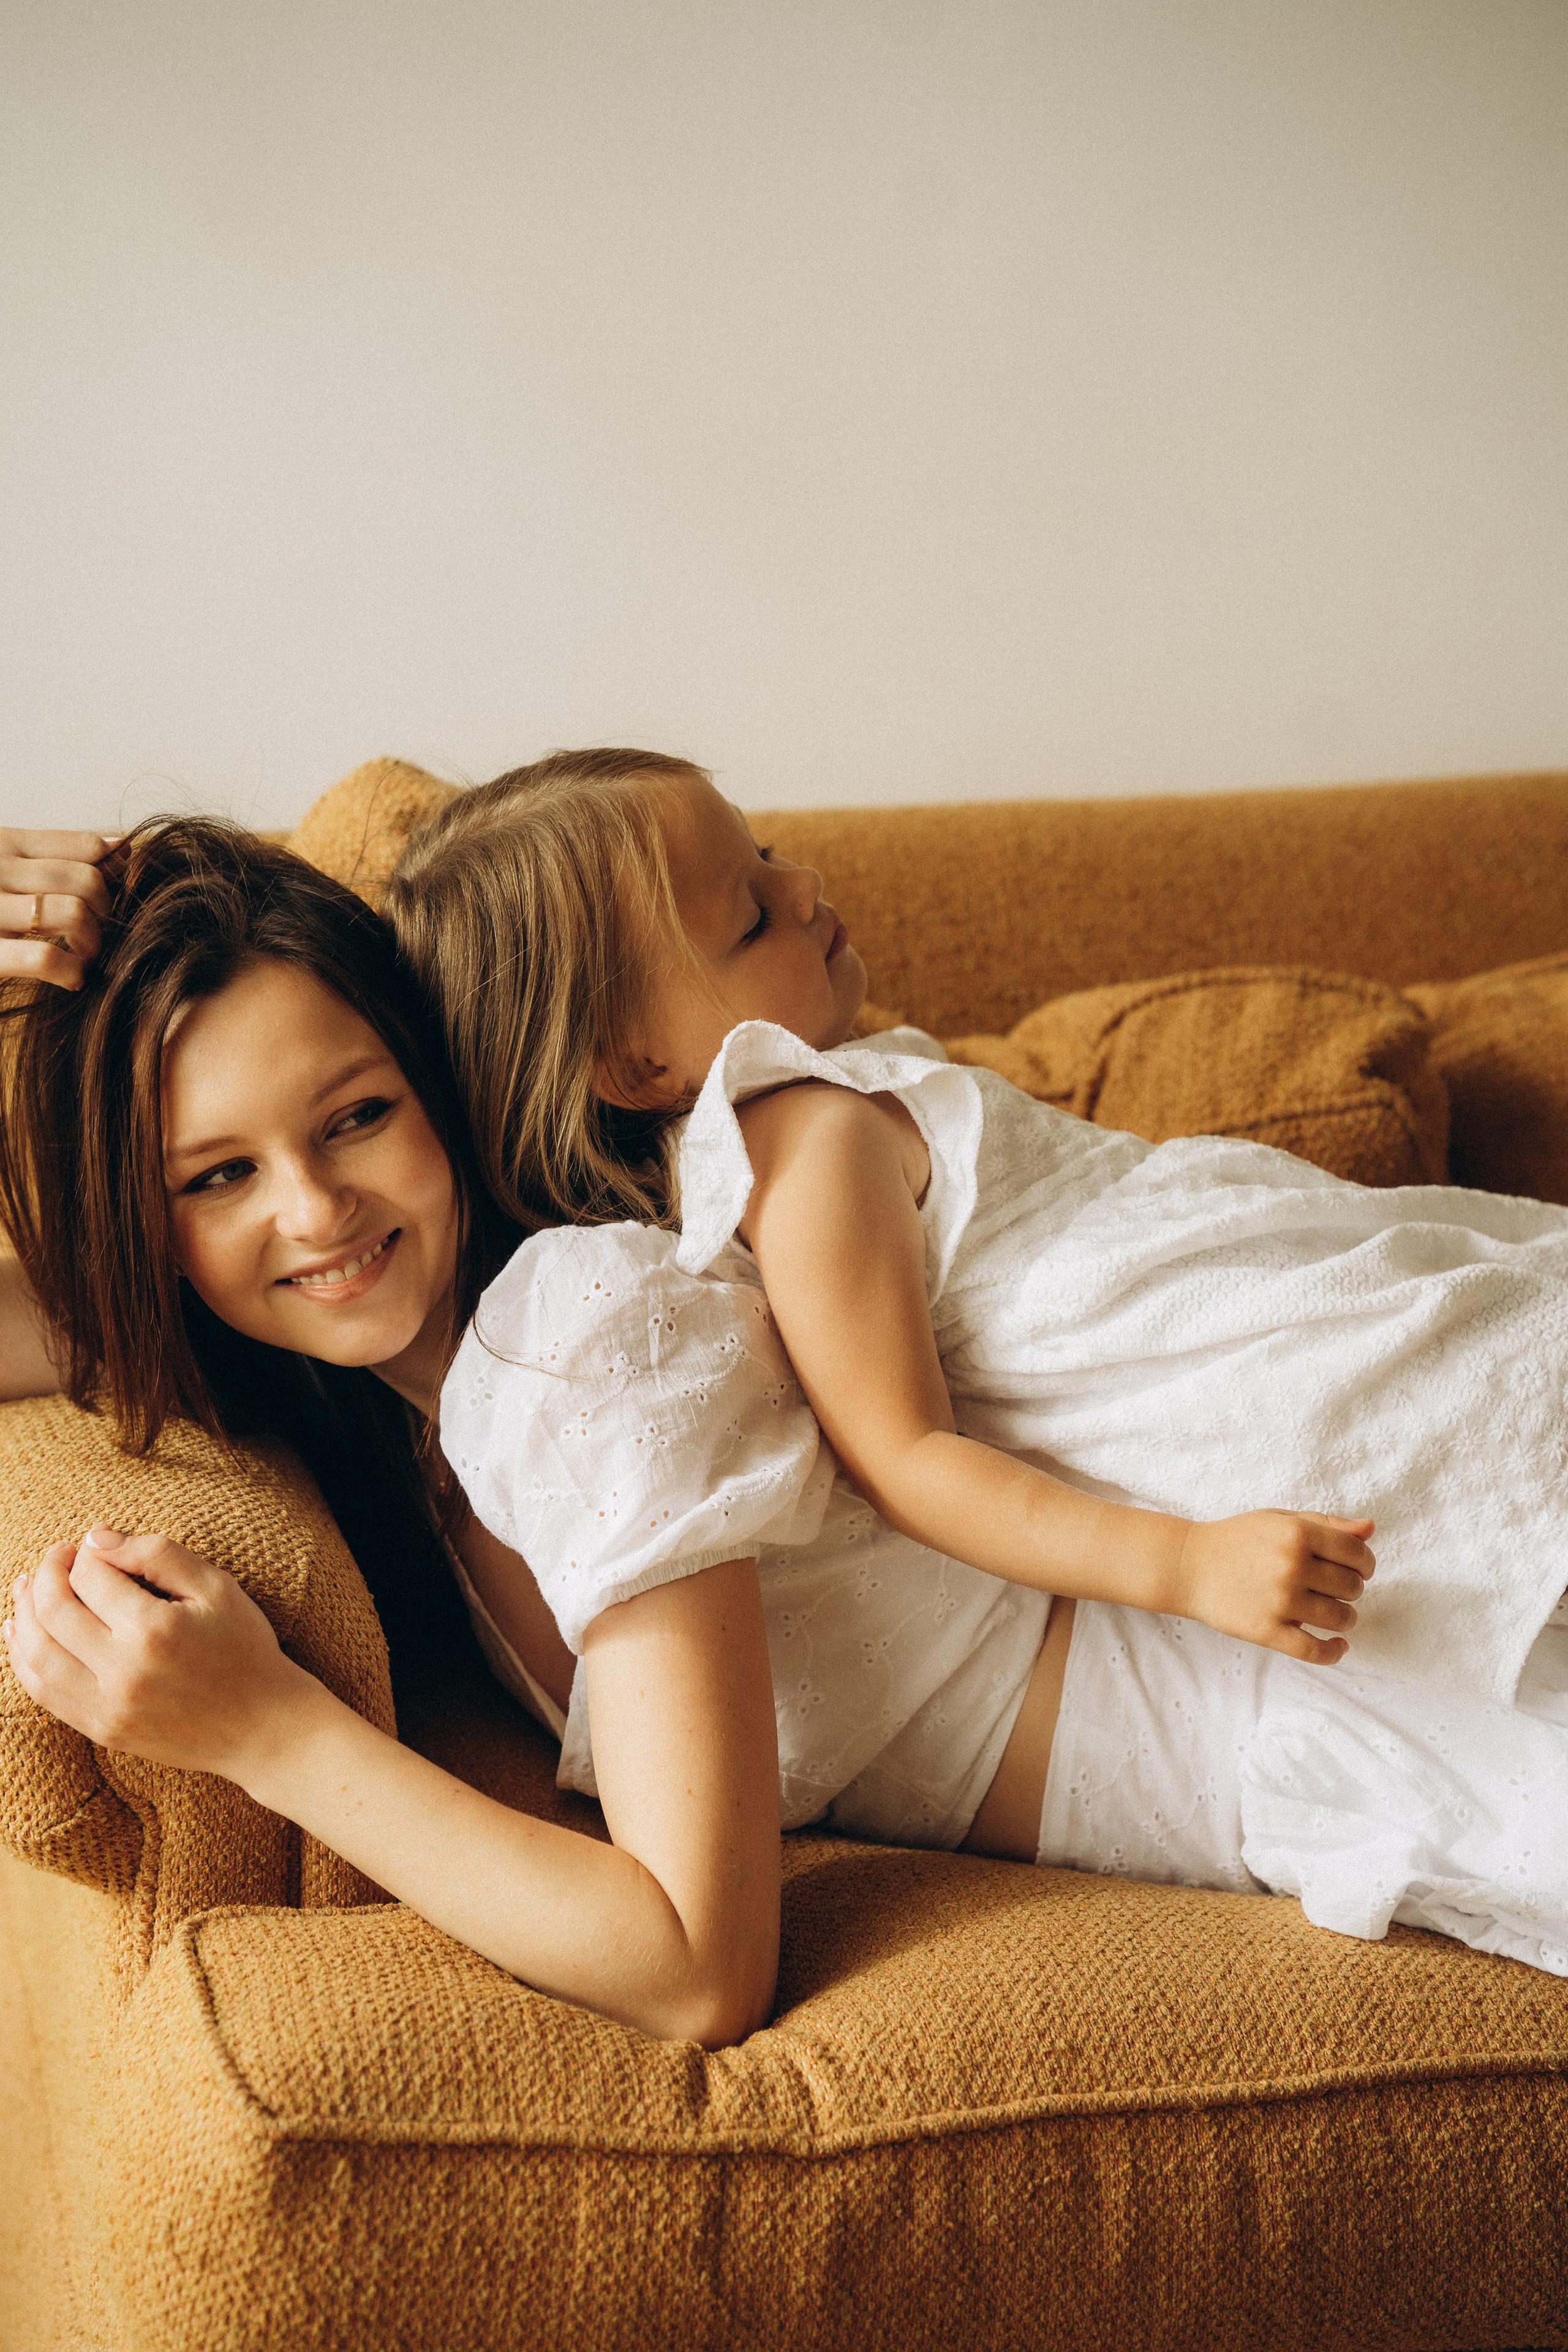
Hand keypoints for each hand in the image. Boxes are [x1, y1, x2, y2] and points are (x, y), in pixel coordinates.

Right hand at [0, 827, 116, 990]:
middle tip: (98, 938)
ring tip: (83, 959)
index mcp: (3, 844)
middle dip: (107, 914)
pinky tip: (70, 978)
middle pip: (87, 879)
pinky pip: (44, 956)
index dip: (116, 878)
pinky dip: (71, 970)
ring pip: (72, 912)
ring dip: (92, 943)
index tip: (112, 905)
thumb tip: (122, 847)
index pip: (85, 847)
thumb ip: (57, 860)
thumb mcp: (9, 874)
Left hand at [3, 1525, 316, 1783]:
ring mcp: (108, 1706)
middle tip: (56, 1557)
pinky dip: (24, 1659)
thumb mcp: (216, 1587)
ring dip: (23, 1613)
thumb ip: (157, 1554)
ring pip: (37, 1654)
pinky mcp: (102, 1730)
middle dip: (46, 1575)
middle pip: (54, 1612)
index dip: (84, 1553)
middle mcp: (123, 1671)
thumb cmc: (244, 1648)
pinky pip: (44, 1692)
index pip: (91, 1577)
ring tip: (26, 1587)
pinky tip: (23, 1633)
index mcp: (154, 1629)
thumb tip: (96, 1538)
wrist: (263, 1727)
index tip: (91, 1546)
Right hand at [1174, 1511, 1374, 1663]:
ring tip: (1331, 1613)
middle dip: (1350, 1589)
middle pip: (1352, 1587)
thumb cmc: (1238, 1540)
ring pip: (1340, 1618)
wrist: (1189, 1566)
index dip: (1365, 1563)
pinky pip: (1314, 1650)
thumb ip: (1326, 1524)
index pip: (1357, 1553)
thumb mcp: (1280, 1520)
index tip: (1358, 1569)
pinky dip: (1333, 1652)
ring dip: (1344, 1619)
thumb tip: (1370, 1529)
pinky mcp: (1267, 1631)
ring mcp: (1280, 1601)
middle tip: (1333, 1589)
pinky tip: (1337, 1646)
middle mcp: (1292, 1566)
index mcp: (1297, 1533)